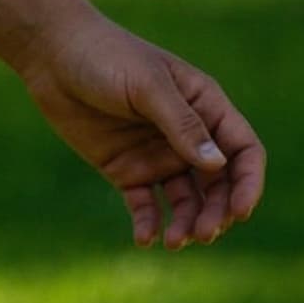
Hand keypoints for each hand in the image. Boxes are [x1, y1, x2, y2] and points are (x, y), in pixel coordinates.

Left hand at [19, 12, 265, 248]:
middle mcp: (186, 135)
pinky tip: (145, 239)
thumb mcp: (148, 88)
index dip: (246, 183)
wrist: (56, 60)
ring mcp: (156, 155)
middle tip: (202, 235)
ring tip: (174, 243)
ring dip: (185, 222)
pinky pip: (144, 205)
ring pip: (184, 199)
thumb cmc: (109, 60)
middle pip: (216, 183)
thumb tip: (217, 165)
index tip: (240, 213)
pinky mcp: (125, 171)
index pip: (241, 150)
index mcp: (206, 106)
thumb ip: (181, 125)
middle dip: (215, 211)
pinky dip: (148, 223)